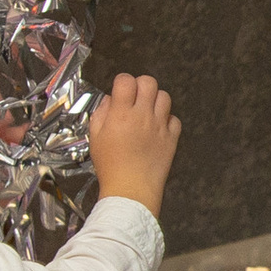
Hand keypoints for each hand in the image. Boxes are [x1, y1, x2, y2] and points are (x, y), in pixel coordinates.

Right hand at [90, 73, 178, 212]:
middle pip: (149, 83)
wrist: (131, 190)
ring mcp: (159, 126)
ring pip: (165, 97)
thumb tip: (111, 101)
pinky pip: (175, 119)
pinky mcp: (171, 138)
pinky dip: (167, 120)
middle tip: (135, 98)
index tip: (121, 90)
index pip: (126, 81)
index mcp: (121, 114)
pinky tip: (157, 129)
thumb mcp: (95, 138)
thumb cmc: (111, 167)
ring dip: (155, 100)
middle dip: (141, 86)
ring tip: (147, 112)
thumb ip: (101, 114)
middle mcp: (142, 116)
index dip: (122, 82)